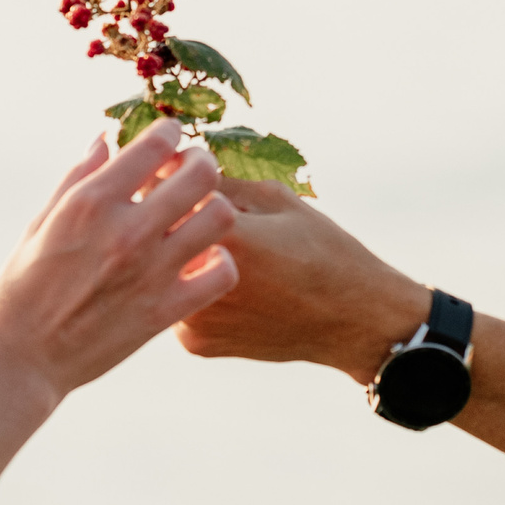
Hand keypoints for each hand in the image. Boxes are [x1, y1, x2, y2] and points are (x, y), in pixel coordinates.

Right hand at [0, 121, 238, 403]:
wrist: (21, 360)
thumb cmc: (21, 289)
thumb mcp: (40, 223)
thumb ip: (78, 177)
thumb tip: (106, 140)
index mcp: (91, 203)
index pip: (155, 144)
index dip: (169, 133)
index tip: (167, 140)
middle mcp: (126, 231)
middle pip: (200, 173)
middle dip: (200, 163)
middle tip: (190, 173)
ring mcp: (150, 272)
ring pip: (220, 217)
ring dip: (214, 209)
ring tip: (197, 216)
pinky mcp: (164, 311)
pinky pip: (222, 274)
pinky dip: (220, 262)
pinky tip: (201, 261)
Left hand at [174, 180, 427, 383]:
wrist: (351, 321)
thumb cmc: (322, 250)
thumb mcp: (277, 199)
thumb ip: (219, 181)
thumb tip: (169, 163)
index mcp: (221, 234)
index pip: (159, 189)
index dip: (163, 175)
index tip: (174, 171)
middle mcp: (197, 279)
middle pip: (152, 232)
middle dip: (163, 213)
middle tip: (187, 207)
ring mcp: (192, 316)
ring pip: (160, 270)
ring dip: (172, 254)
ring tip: (212, 249)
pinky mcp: (194, 341)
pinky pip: (176, 302)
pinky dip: (188, 288)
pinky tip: (222, 285)